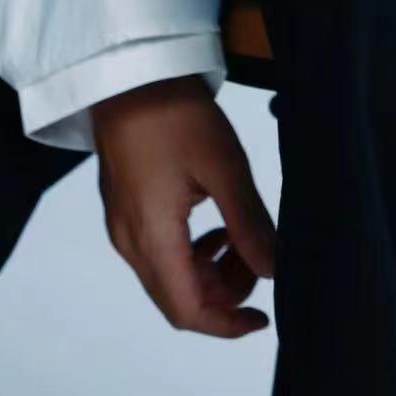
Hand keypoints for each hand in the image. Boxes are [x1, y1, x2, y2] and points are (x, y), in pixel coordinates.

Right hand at [91, 74, 276, 338]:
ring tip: (240, 234)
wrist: (126, 70)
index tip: (263, 317)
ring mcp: (121, 223)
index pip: (187, 310)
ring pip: (168, 274)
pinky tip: (214, 220)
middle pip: (177, 297)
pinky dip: (190, 250)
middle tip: (258, 257)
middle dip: (223, 292)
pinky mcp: (122, 204)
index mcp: (151, 236)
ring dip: (209, 269)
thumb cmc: (173, 112)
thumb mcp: (224, 165)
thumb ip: (250, 224)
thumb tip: (275, 272)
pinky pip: (157, 249)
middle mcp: (129, 240)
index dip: (227, 325)